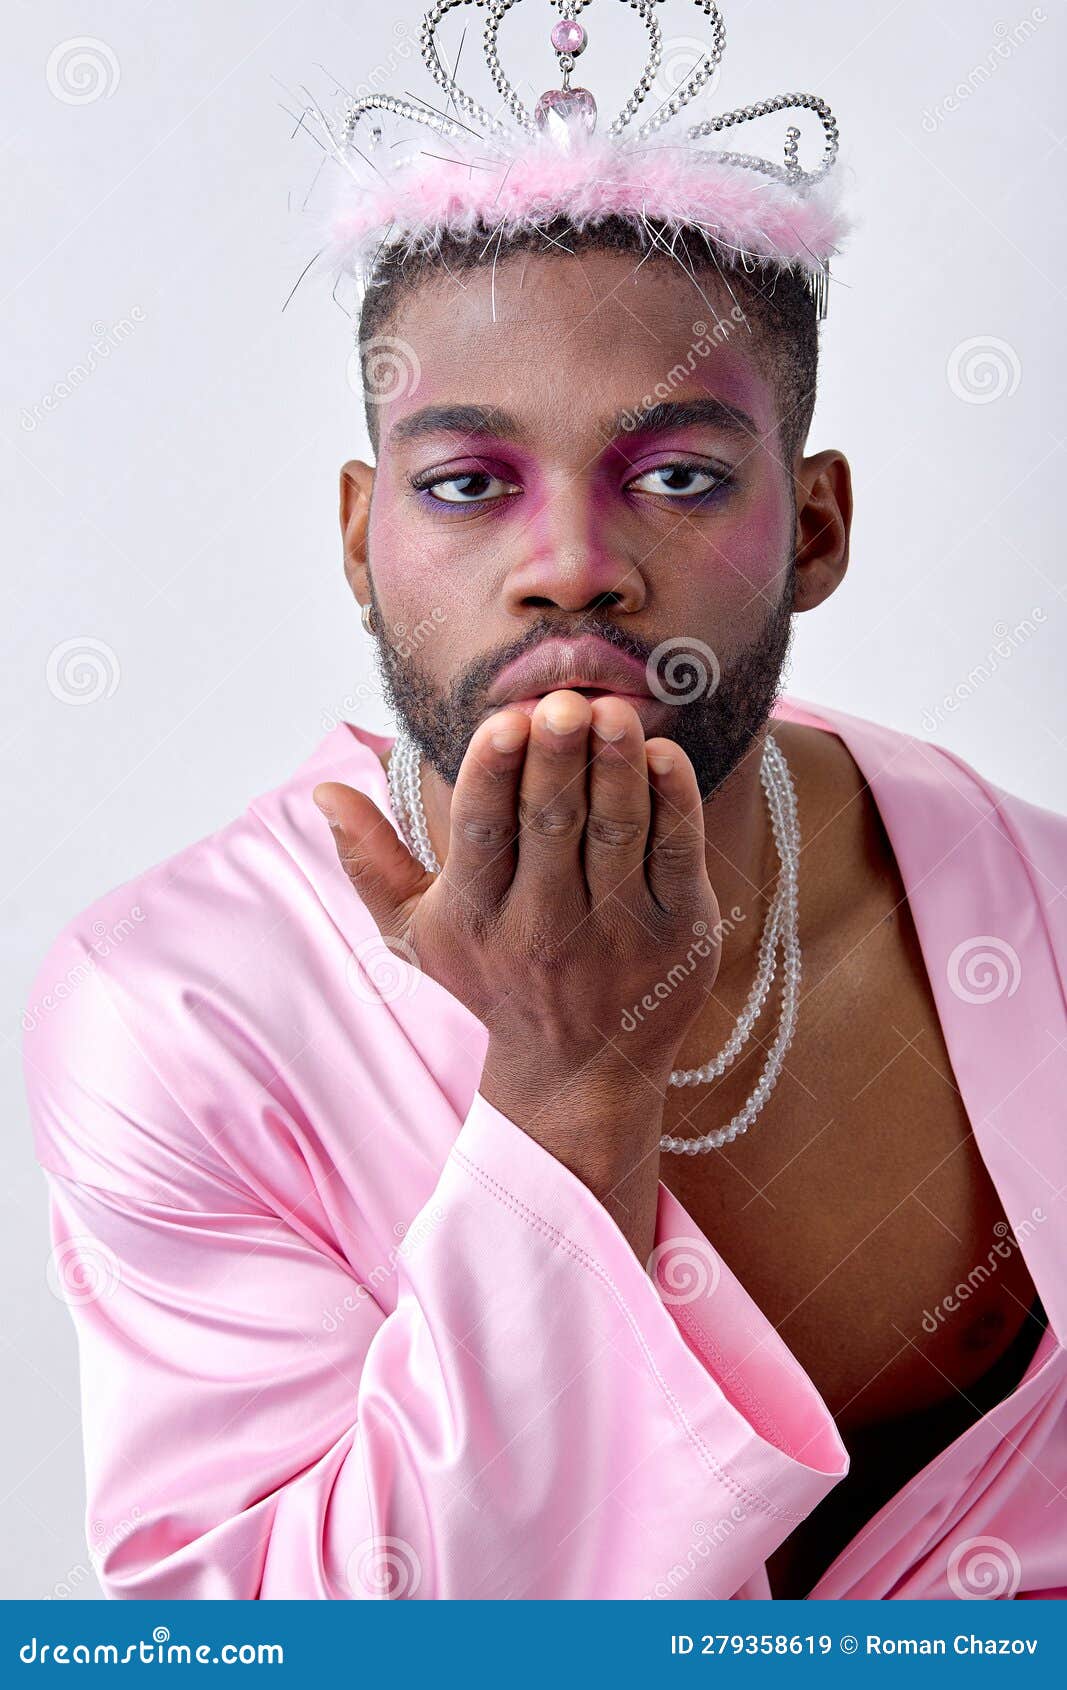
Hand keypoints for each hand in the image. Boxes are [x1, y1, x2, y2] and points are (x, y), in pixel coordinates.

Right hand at [314, 690, 721, 1258]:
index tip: (503, 721)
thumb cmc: (493, 981)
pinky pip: (678, 857)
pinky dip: (673, 804)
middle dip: (557, 759)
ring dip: (616, 768)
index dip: (493, 775)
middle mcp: (546, 924)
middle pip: (553, 825)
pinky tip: (663, 755)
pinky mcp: (679, 933)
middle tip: (562, 701)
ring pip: (618, 833)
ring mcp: (618, 930)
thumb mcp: (417, 934)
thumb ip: (371, 861)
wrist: (578, 1075)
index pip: (483, 833)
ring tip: (615, 711)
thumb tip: (323, 792)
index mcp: (478, 912)